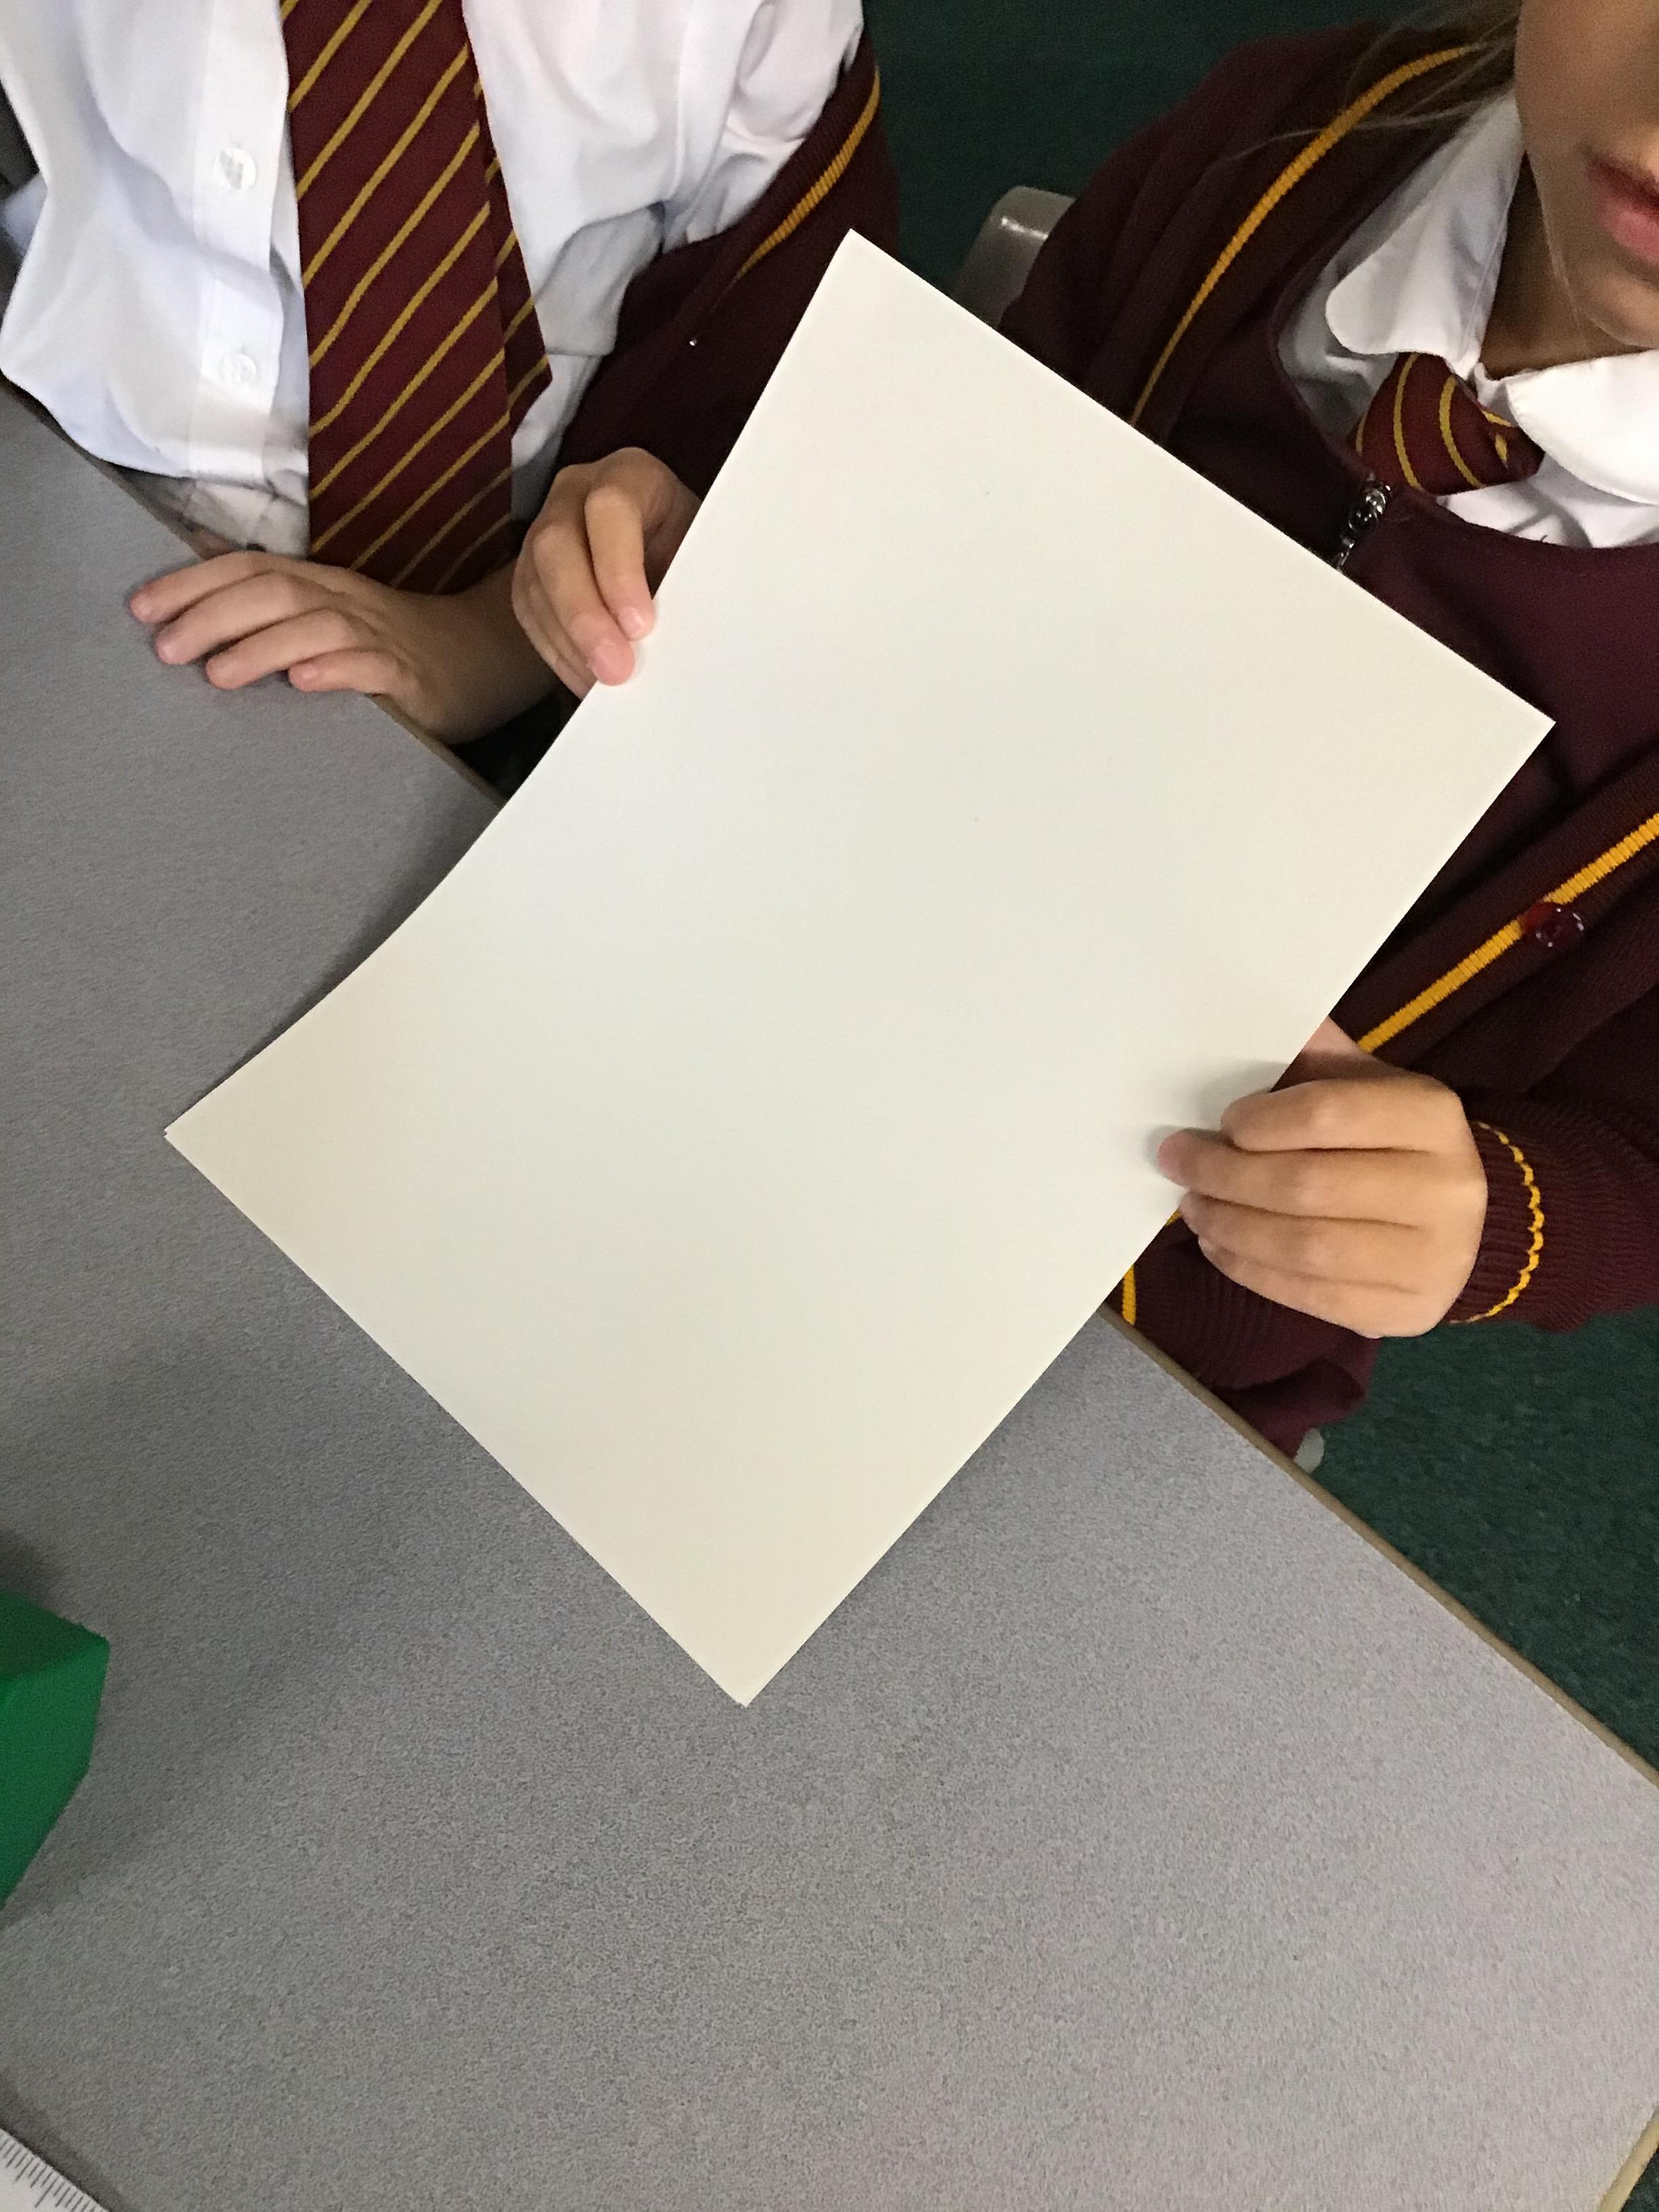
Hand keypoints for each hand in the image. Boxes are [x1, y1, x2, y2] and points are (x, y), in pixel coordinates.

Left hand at [129, 554, 553, 744]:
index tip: (140, 607)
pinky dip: (336, 670)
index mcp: (321, 585)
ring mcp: (380, 636)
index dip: (193, 582)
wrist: (488, 656)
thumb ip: (277, 608)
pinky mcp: (411, 675)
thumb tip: (201, 593)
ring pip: (315, 625)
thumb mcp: (332, 616)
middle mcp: (345, 601)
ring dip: (262, 646)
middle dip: (212, 615)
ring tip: (218, 673)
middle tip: (165, 647)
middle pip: (273, 591)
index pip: (249, 568)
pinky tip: (304, 681)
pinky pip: (372, 666)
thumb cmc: (400, 645)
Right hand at [513, 447, 700, 694]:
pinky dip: (558, 652)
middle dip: (584, 615)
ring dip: (569, 642)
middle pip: (557, 545)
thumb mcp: (704, 551)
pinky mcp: (530, 571)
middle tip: (616, 670)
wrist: (670, 550)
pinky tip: (586, 680)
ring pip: (535, 584)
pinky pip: (529, 613)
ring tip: (604, 686)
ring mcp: (546, 529)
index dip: (619, 569)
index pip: (611, 508)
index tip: (641, 626)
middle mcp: (577, 492)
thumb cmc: (695, 549)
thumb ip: (689, 580)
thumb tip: (680, 638)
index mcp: (631, 475)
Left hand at [1156, 1022, 1487, 1336]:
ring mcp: (1428, 1260)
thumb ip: (1319, 1060)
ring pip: (1303, 1248)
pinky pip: (1309, 1296)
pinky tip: (1219, 1247)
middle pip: (1305, 1186)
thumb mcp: (1373, 1088)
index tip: (1220, 1123)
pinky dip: (1250, 1271)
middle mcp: (1442, 1190)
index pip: (1328, 1114)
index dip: (1260, 1121)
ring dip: (1229, 1227)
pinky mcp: (1404, 1313)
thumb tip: (1249, 1018)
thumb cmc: (1397, 1145)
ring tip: (1194, 1206)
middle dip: (1224, 1175)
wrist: (1470, 1228)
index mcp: (1431, 1117)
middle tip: (1178, 1163)